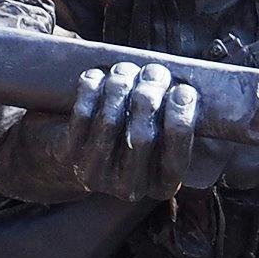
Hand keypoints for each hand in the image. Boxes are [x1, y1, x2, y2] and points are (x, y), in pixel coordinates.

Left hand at [0, 61, 199, 202]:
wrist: (78, 157)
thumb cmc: (134, 135)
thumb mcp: (163, 138)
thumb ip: (176, 119)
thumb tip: (188, 86)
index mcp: (161, 186)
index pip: (176, 159)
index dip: (182, 120)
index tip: (185, 91)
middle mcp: (129, 188)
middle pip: (142, 137)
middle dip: (151, 95)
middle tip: (156, 71)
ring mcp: (97, 174)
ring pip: (111, 121)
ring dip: (122, 86)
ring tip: (127, 69)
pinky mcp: (70, 156)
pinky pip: (82, 114)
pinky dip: (92, 89)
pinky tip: (99, 76)